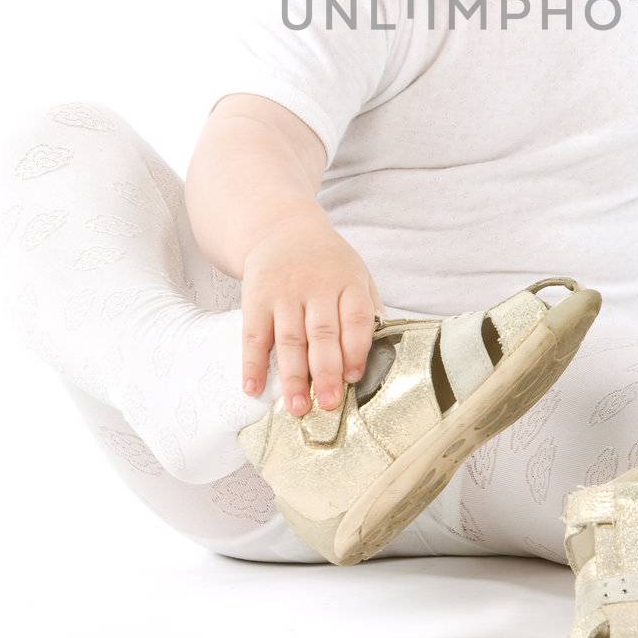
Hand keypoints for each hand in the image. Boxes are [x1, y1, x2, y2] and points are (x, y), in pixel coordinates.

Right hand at [240, 208, 384, 417]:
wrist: (282, 230)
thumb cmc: (327, 263)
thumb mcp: (356, 273)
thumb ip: (369, 309)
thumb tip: (385, 351)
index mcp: (348, 281)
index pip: (356, 317)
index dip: (356, 349)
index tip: (354, 378)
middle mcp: (316, 286)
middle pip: (322, 333)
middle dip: (326, 372)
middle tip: (328, 404)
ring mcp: (284, 293)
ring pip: (289, 339)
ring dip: (292, 376)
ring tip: (297, 407)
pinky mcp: (256, 299)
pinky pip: (253, 335)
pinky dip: (252, 363)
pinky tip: (254, 387)